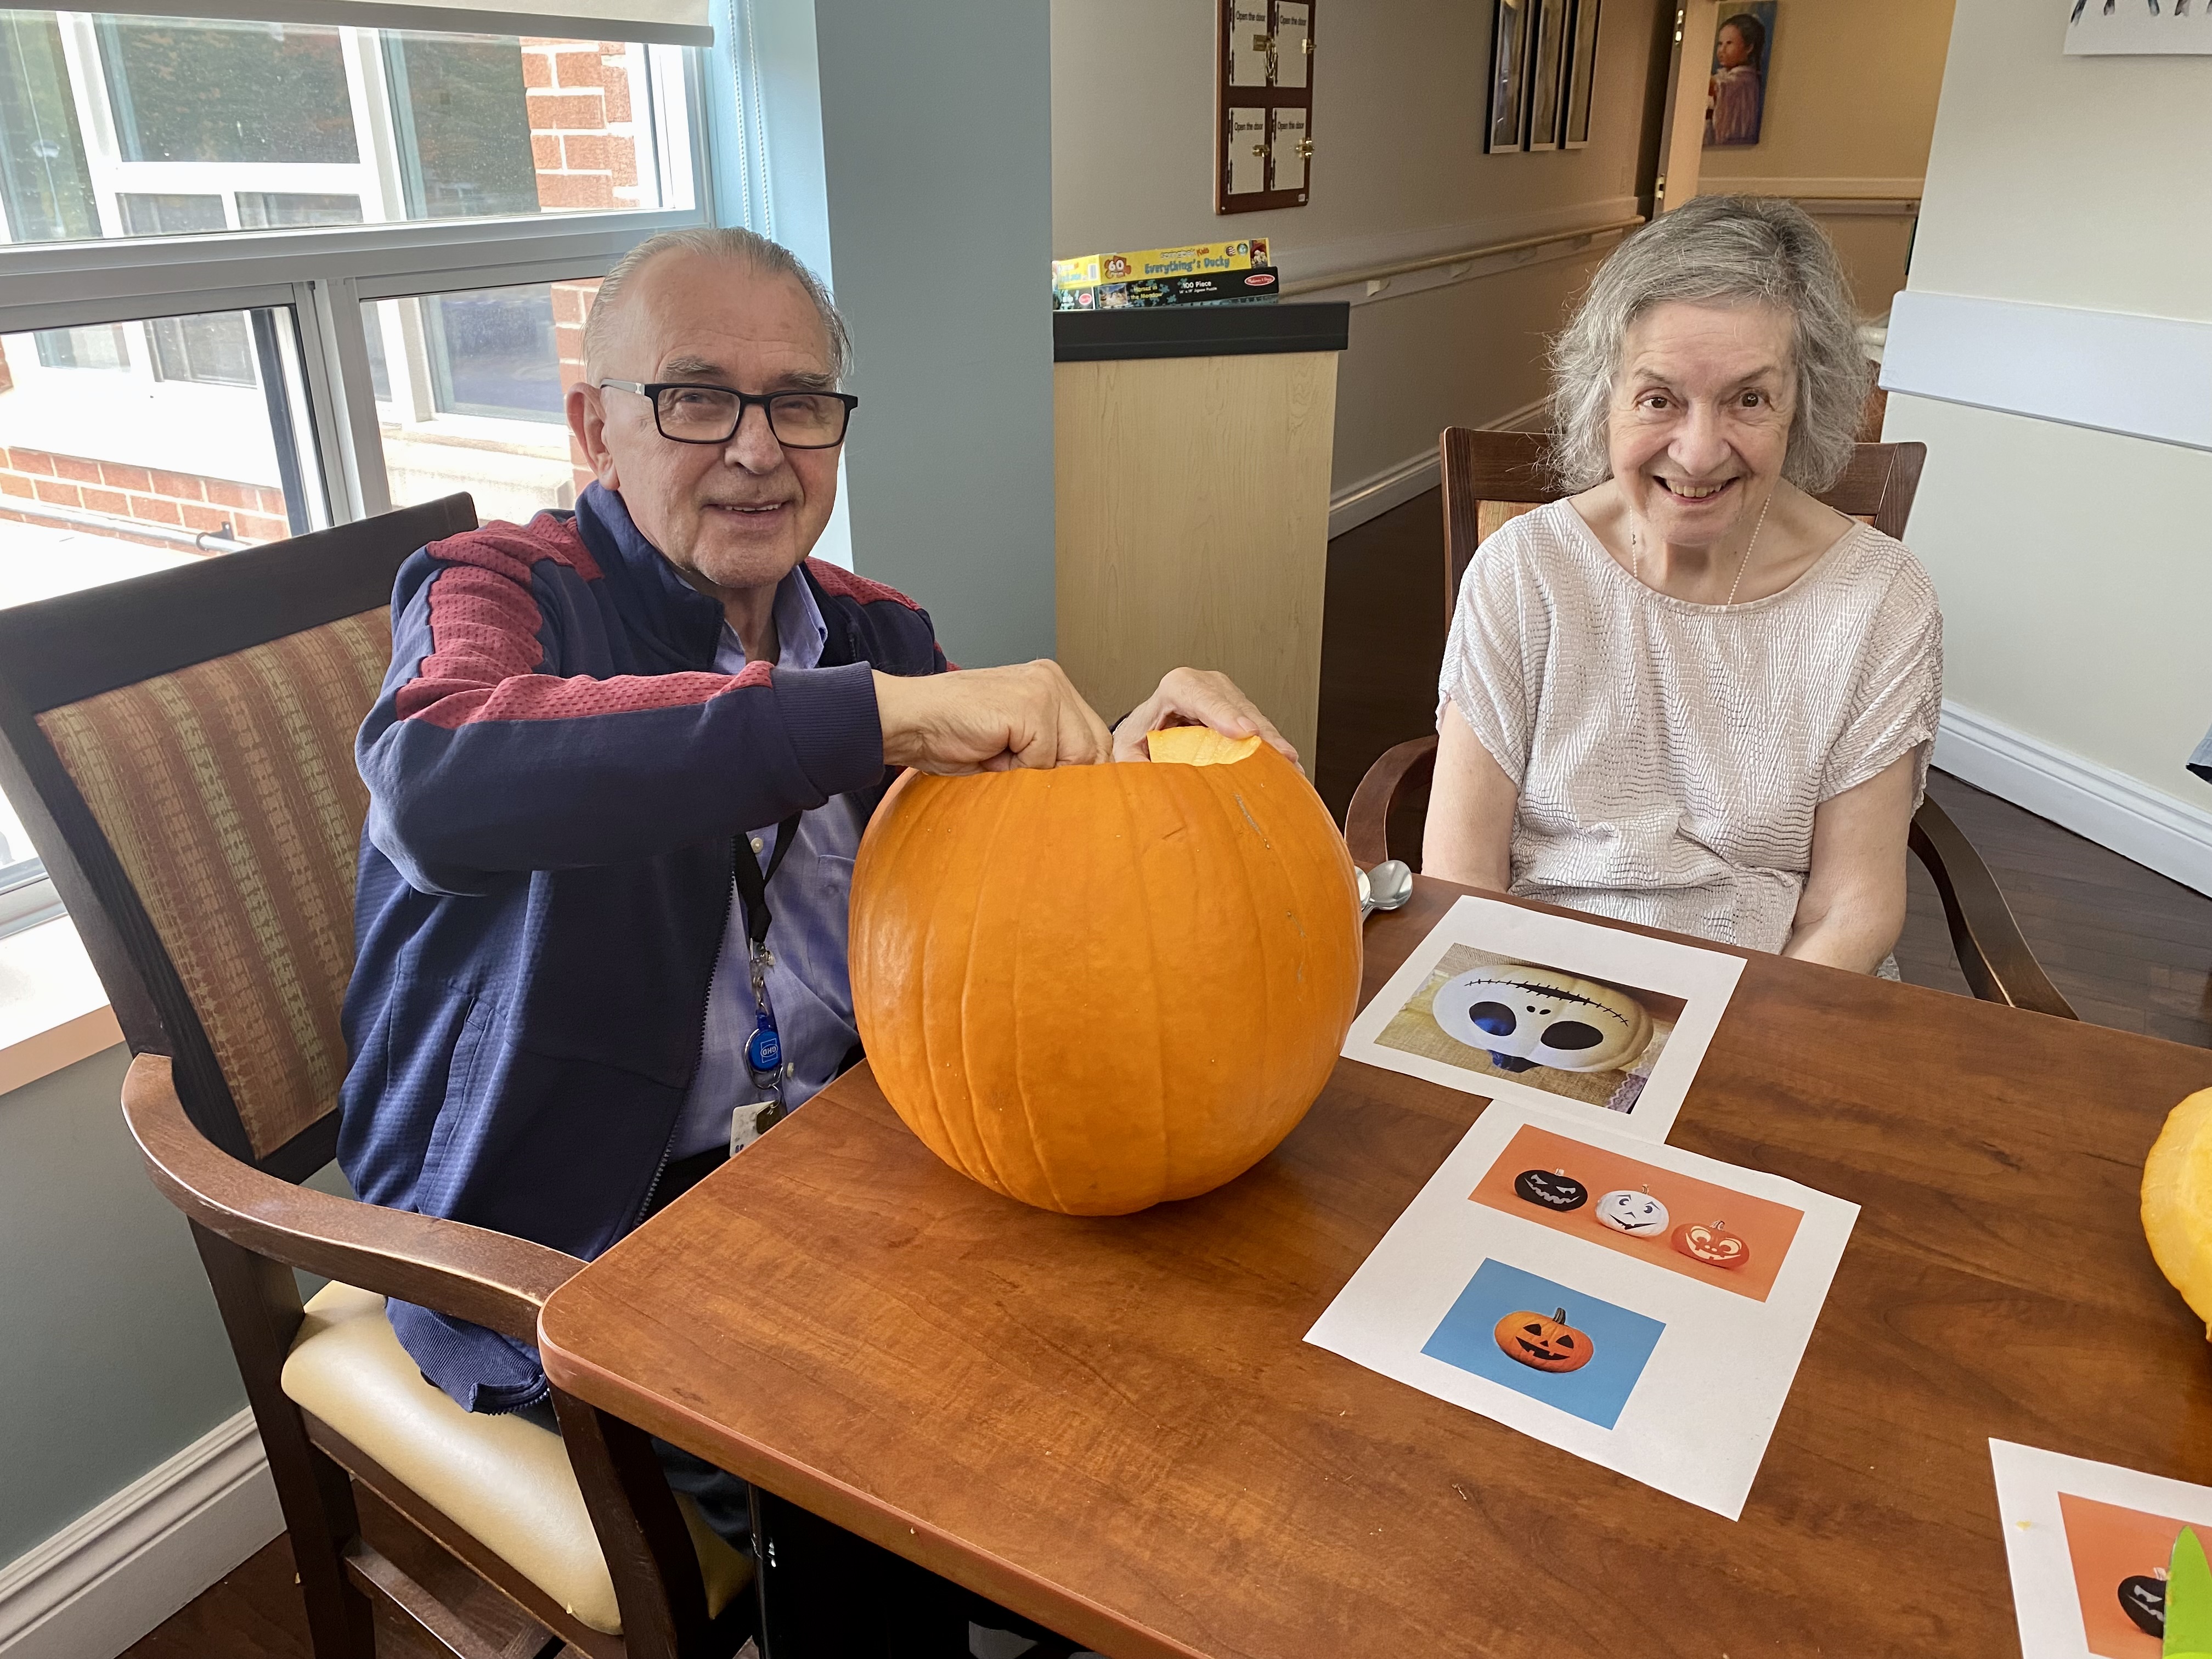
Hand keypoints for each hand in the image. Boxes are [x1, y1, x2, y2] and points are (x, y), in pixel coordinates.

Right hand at [873, 663, 1112, 773]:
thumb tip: (1086, 789)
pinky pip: (1044, 758)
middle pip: (1095, 748)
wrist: (907, 721)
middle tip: (1020, 775)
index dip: (1082, 773)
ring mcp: (1043, 689)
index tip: (1063, 794)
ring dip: (1038, 770)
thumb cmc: (951, 737)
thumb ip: (1050, 753)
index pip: (1096, 739)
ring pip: (1076, 754)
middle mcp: (1052, 680)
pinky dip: (1017, 769)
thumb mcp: (1014, 745)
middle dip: (1064, 775)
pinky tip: (990, 753)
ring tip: (1002, 759)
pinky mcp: (1030, 705)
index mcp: (1051, 685)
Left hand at [1111, 667, 1298, 766]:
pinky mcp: (1241, 710)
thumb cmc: (1142, 734)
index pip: (1199, 695)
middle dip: (1259, 731)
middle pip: (1236, 705)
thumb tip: (1140, 779)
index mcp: (1176, 687)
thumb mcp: (1128, 746)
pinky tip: (1289, 765)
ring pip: (1254, 716)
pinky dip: (1274, 746)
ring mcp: (1227, 695)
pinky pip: (1261, 727)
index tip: (1241, 732)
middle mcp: (1205, 684)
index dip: (1222, 713)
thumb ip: (1131, 761)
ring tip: (1291, 765)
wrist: (1153, 728)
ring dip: (1273, 741)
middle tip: (1279, 754)